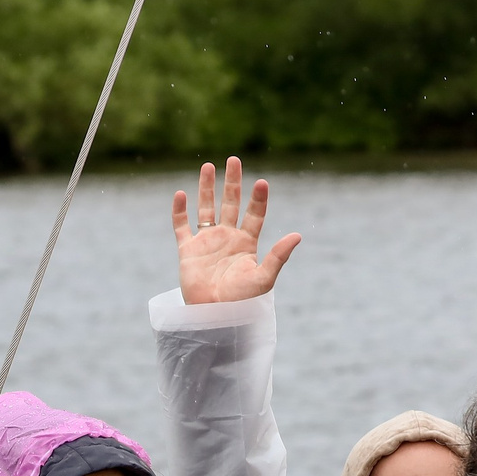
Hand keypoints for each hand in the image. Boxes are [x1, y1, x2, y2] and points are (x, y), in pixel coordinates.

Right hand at [173, 156, 300, 305]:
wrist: (214, 315)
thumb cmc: (242, 301)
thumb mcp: (263, 278)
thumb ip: (278, 256)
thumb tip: (297, 235)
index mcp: (246, 243)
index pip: (254, 214)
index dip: (258, 199)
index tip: (262, 183)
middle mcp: (227, 238)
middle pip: (230, 203)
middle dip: (232, 182)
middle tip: (234, 160)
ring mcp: (206, 242)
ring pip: (206, 208)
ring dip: (206, 188)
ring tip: (208, 166)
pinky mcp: (188, 250)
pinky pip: (181, 226)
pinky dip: (179, 211)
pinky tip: (180, 194)